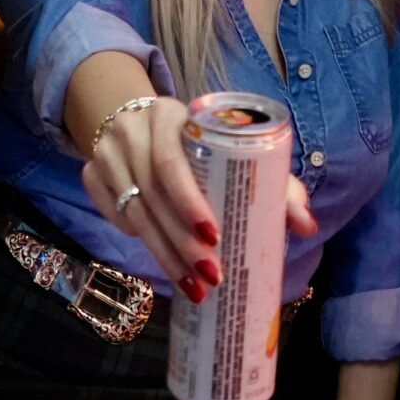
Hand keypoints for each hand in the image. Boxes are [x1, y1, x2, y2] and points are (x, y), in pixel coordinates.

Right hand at [82, 99, 319, 299]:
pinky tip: (164, 261)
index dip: (189, 200)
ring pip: (134, 212)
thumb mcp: (231, 146)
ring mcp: (106, 152)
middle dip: (182, 242)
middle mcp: (131, 129)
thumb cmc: (196, 139)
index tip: (215, 235)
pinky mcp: (91, 174)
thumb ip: (273, 181)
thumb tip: (307, 224)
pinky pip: (115, 215)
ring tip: (193, 285)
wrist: (135, 117)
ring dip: (164, 253)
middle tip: (210, 276)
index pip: (172, 161)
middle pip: (153, 194)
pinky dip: (140, 240)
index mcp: (170, 114)